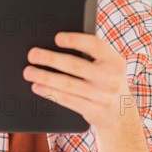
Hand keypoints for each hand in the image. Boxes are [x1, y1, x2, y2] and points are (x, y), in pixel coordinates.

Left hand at [23, 32, 137, 132]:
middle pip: (76, 65)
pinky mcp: (94, 111)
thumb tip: (54, 44)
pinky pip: (68, 100)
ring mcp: (103, 96)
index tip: (56, 38)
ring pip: (68, 84)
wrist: (122, 114)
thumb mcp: (106, 66)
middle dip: (51, 59)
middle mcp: (111, 78)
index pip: (95, 45)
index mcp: (115, 60)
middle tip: (32, 54)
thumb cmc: (105, 81)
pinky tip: (37, 86)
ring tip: (29, 72)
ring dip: (45, 77)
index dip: (75, 40)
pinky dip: (50, 92)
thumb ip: (90, 55)